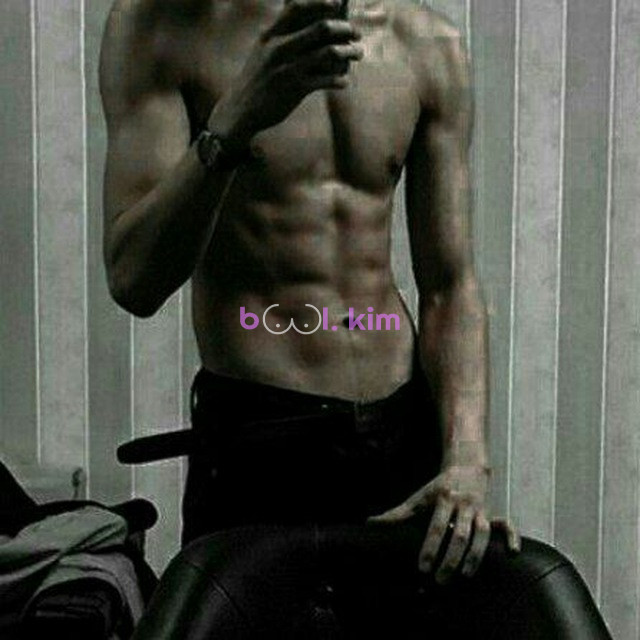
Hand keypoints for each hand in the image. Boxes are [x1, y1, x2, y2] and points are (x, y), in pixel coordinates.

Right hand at [209, 0, 362, 147]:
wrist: (241, 111)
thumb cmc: (256, 80)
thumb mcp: (262, 52)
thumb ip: (281, 38)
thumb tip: (308, 25)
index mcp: (270, 35)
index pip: (297, 8)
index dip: (321, 2)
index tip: (338, 3)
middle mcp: (279, 48)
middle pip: (321, 28)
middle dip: (344, 28)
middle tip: (356, 33)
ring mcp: (288, 68)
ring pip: (329, 53)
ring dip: (349, 52)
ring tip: (358, 53)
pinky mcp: (295, 89)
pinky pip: (326, 80)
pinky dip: (340, 79)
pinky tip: (345, 82)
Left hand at [367, 463, 520, 582]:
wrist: (466, 465)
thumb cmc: (438, 487)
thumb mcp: (418, 497)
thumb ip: (397, 513)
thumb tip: (371, 523)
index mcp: (444, 499)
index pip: (437, 527)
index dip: (430, 547)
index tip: (422, 567)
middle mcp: (464, 504)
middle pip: (460, 534)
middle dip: (450, 558)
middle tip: (441, 579)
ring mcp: (480, 509)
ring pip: (483, 533)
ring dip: (476, 555)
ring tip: (465, 575)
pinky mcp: (493, 512)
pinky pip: (507, 525)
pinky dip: (512, 537)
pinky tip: (513, 553)